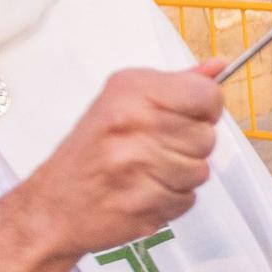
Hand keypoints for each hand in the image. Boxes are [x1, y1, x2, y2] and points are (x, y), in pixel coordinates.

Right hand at [0, 60, 225, 271]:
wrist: (53, 204)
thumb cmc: (90, 152)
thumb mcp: (124, 101)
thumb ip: (176, 85)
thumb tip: (218, 67)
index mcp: (131, 91)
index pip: (205, 94)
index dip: (206, 109)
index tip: (190, 116)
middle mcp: (132, 123)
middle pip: (207, 136)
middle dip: (190, 146)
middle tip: (156, 149)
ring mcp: (135, 165)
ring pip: (200, 171)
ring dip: (181, 176)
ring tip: (147, 172)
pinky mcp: (141, 202)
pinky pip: (187, 200)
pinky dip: (171, 200)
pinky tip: (143, 191)